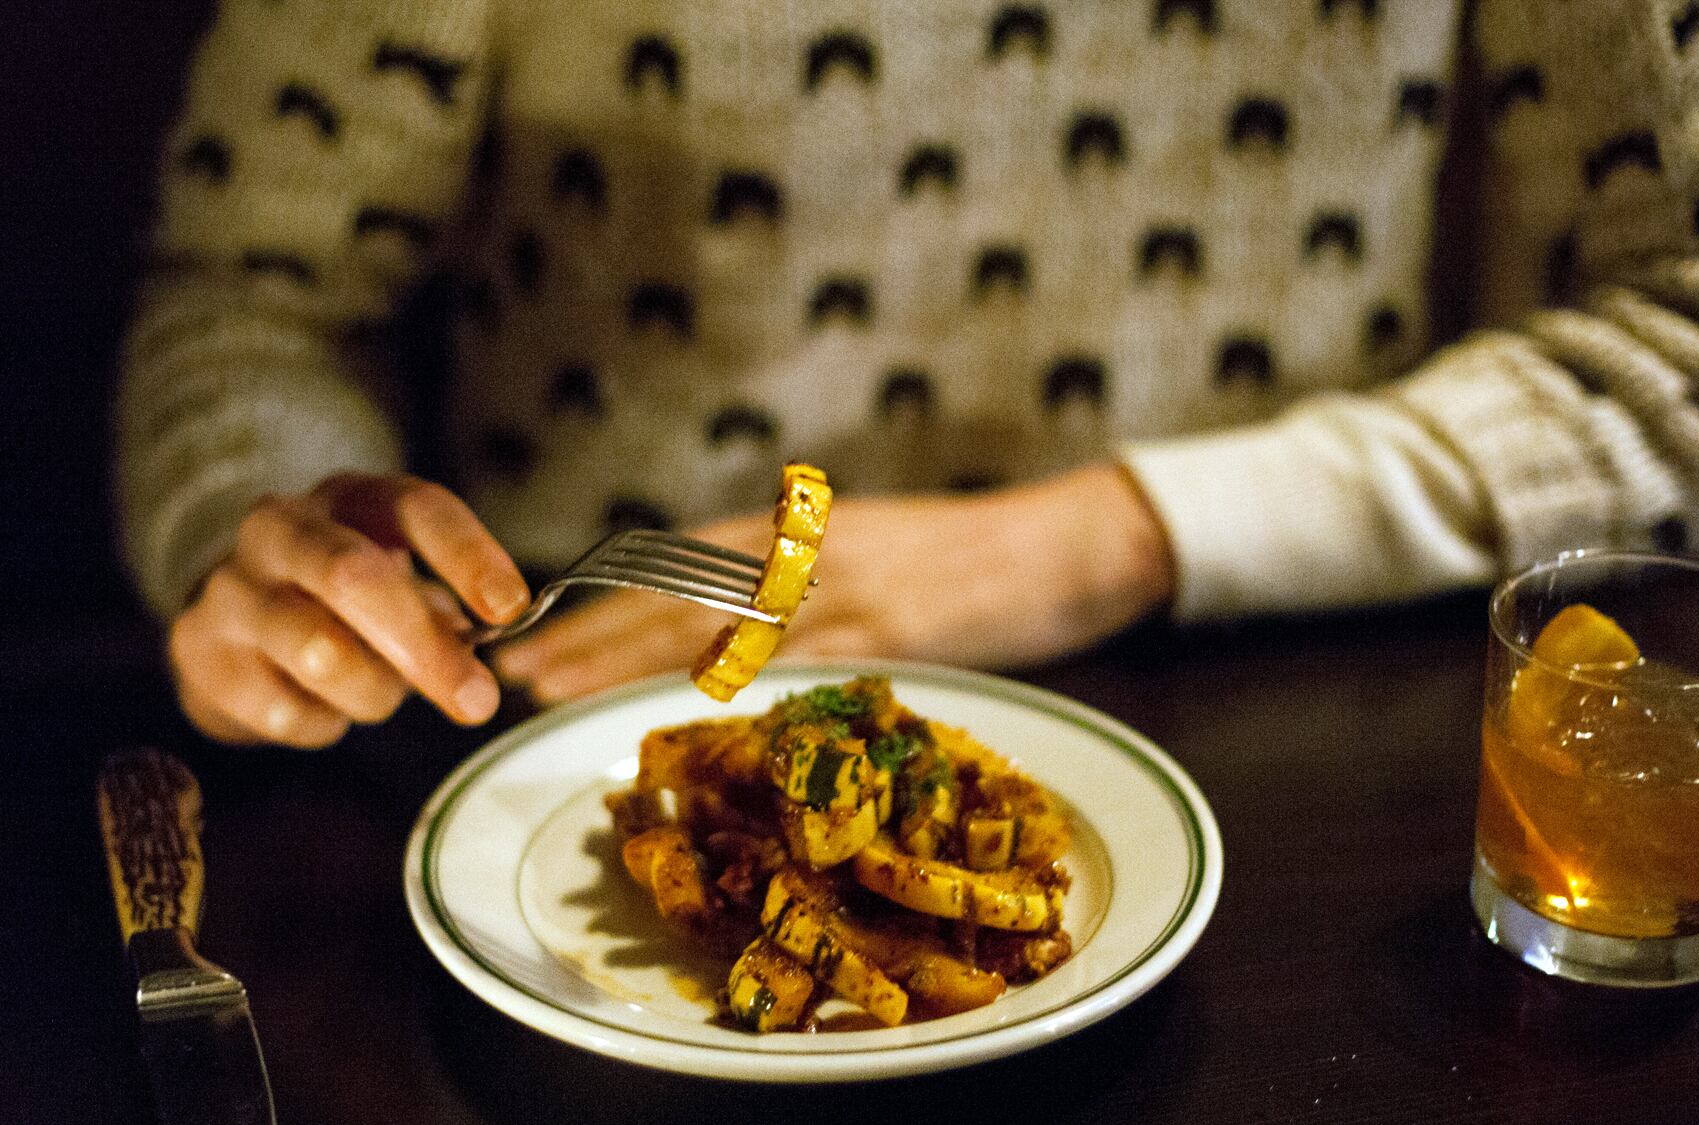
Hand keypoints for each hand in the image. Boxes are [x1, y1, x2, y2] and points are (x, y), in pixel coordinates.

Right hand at [169, 473, 529, 746]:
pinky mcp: (199, 652)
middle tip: (475, 700)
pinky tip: (319, 705)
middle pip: (353, 575)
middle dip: (422, 645)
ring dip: (373, 692)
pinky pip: (286, 711)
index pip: (417, 508)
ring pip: (320, 652)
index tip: (510, 608)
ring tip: (378, 693)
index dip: (468, 556)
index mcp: (349, 499)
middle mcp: (280, 529)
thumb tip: (482, 647)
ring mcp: (231, 588)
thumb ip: (445, 611)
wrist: (232, 618)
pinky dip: (324, 723)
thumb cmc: (341, 600)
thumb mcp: (400, 583)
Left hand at [494, 462, 1176, 704]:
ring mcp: (845, 589)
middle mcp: (807, 550)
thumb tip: (724, 625)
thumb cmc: (970, 553)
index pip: (676, 562)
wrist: (1066, 542)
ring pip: (712, 625)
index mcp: (800, 528)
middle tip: (512, 670)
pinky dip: (728, 687)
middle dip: (588, 632)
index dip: (602, 598)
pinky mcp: (890, 631)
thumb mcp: (871, 545)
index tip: (535, 629)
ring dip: (625, 661)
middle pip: (675, 591)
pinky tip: (676, 711)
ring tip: (551, 690)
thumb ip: (800, 576)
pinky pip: (792, 663)